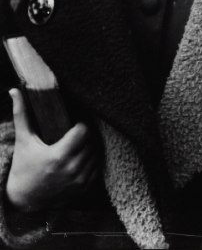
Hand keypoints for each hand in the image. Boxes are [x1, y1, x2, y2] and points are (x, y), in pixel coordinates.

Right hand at [5, 89, 99, 211]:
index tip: (74, 124)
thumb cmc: (23, 167)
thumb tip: (14, 91)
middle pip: (91, 141)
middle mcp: (72, 168)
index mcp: (58, 155)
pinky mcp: (84, 188)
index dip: (81, 125)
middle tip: (77, 134)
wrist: (24, 200)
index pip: (84, 131)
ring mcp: (80, 180)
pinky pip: (97, 168)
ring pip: (96, 154)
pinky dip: (92, 162)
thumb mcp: (23, 141)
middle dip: (86, 136)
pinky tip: (82, 158)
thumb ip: (21, 115)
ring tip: (79, 145)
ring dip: (90, 148)